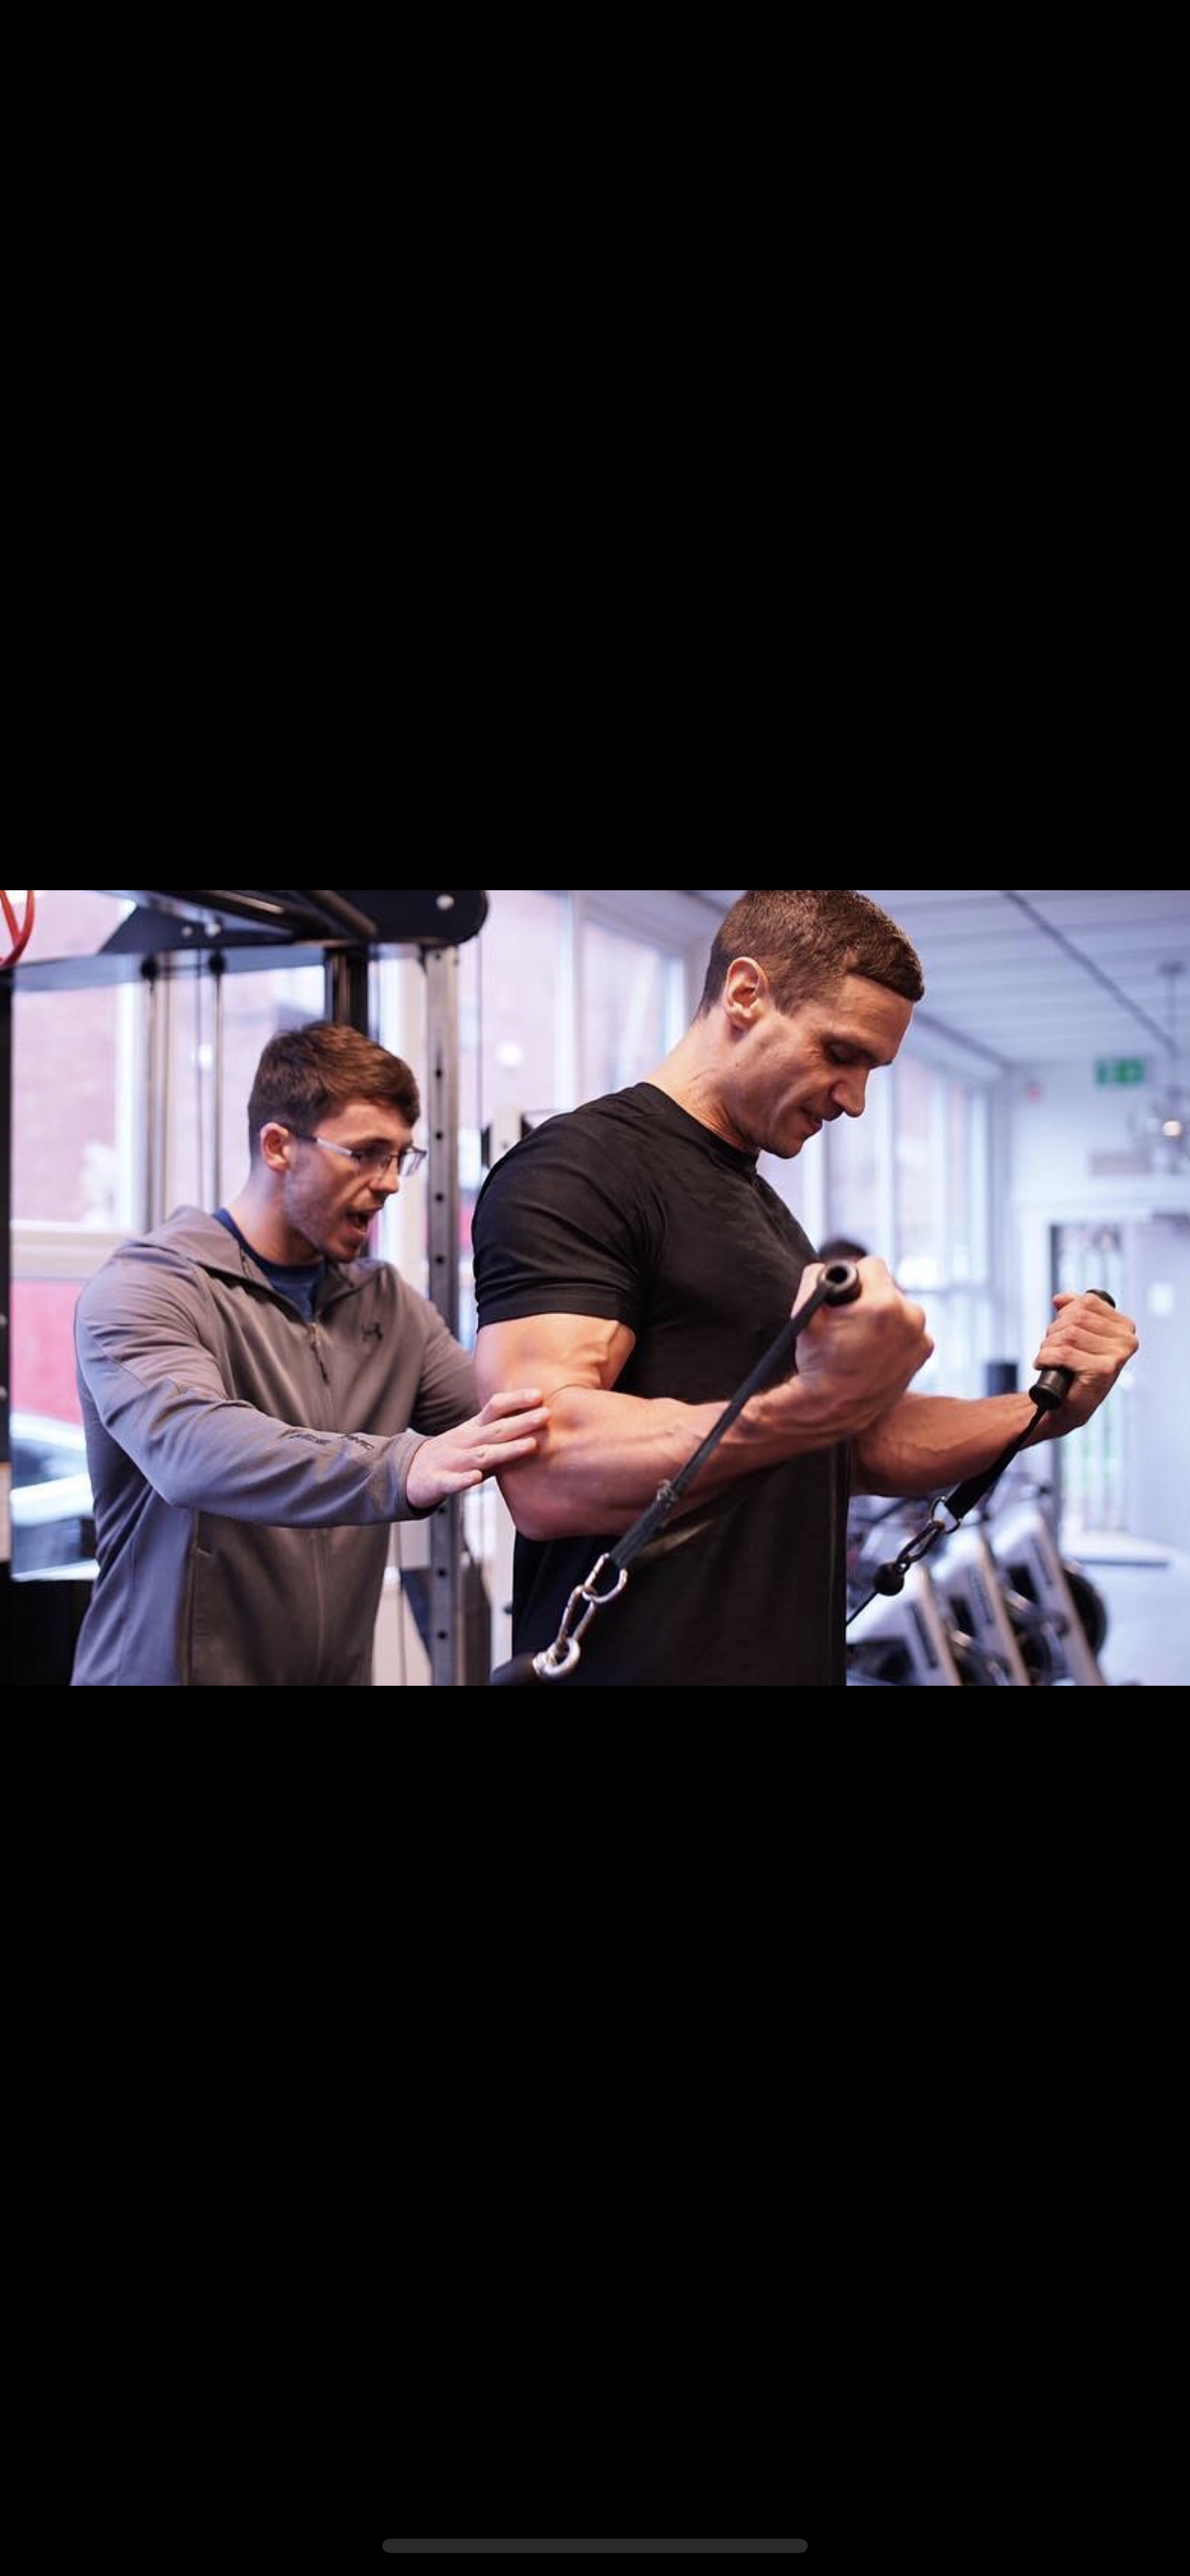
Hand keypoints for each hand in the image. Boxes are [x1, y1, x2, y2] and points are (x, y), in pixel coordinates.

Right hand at [406, 1388, 549, 1508]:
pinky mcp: (438, 1482)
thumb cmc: (451, 1454)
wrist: (408, 1472)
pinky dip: (463, 1480)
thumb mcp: (474, 1437)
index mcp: (473, 1429)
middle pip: (495, 1430)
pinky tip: (476, 1477)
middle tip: (546, 1415)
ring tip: (529, 1446)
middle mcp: (464, 1442)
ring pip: (480, 1456)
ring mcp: (451, 1461)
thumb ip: (501, 1431)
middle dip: (521, 1423)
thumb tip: (538, 1422)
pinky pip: (451, 1482)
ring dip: (505, 1451)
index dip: (516, 1400)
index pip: (494, 1408)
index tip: (540, 1395)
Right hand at [786, 1257, 933, 1438]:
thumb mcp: (806, 1312)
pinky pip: (909, 1329)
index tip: (844, 1297)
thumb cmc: (817, 1362)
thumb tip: (826, 1269)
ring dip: (884, 1315)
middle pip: (888, 1287)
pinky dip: (896, 1335)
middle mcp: (911, 1317)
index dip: (853, 1279)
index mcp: (884, 1304)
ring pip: (900, 1308)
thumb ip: (815, 1275)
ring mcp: (921, 1336)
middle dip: (870, 1298)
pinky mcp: (924, 1352)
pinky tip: (877, 1351)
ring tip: (862, 1339)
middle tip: (851, 1322)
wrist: (832, 1408)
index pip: (872, 1266)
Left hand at [1033, 1292, 1138, 1431]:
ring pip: (1069, 1334)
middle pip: (1077, 1317)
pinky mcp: (1103, 1370)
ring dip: (1048, 1345)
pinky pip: (1064, 1353)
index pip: (1088, 1302)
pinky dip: (1046, 1357)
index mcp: (1125, 1327)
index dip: (1066, 1313)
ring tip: (1048, 1357)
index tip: (1061, 1330)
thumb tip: (1060, 1298)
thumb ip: (1073, 1311)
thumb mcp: (1076, 1334)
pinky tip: (1043, 1364)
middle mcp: (1127, 1340)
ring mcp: (1117, 1356)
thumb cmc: (1073, 1369)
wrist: (1066, 1405)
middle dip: (1055, 1330)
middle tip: (1051, 1347)